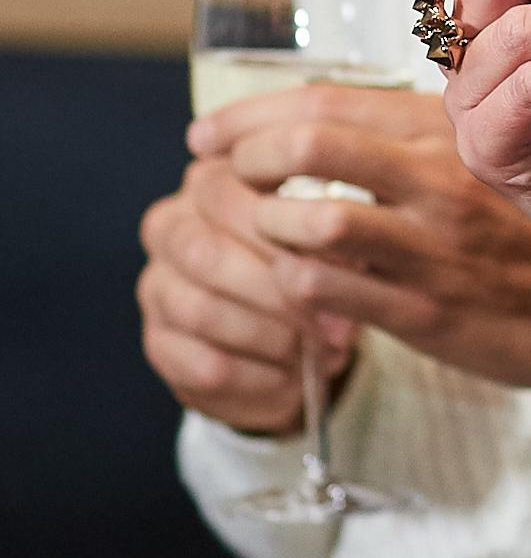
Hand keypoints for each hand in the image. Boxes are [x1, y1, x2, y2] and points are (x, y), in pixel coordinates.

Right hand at [138, 160, 341, 434]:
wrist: (295, 334)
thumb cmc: (316, 262)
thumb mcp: (329, 236)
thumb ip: (326, 228)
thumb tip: (348, 252)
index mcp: (208, 182)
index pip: (226, 193)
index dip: (285, 229)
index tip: (345, 260)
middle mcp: (170, 227)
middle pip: (207, 255)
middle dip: (279, 291)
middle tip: (336, 320)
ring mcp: (156, 287)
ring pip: (202, 311)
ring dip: (272, 336)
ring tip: (323, 349)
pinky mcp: (160, 344)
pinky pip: (203, 364)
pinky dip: (258, 375)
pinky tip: (293, 375)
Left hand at [184, 84, 530, 388]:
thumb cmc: (503, 229)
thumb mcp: (464, 157)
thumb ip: (396, 134)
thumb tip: (298, 121)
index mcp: (441, 130)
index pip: (325, 100)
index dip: (249, 113)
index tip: (208, 132)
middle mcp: (435, 178)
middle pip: (312, 144)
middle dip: (248, 158)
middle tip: (225, 177)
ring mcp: (428, 245)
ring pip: (312, 220)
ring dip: (264, 226)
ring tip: (260, 232)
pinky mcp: (420, 308)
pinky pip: (323, 289)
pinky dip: (286, 285)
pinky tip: (288, 283)